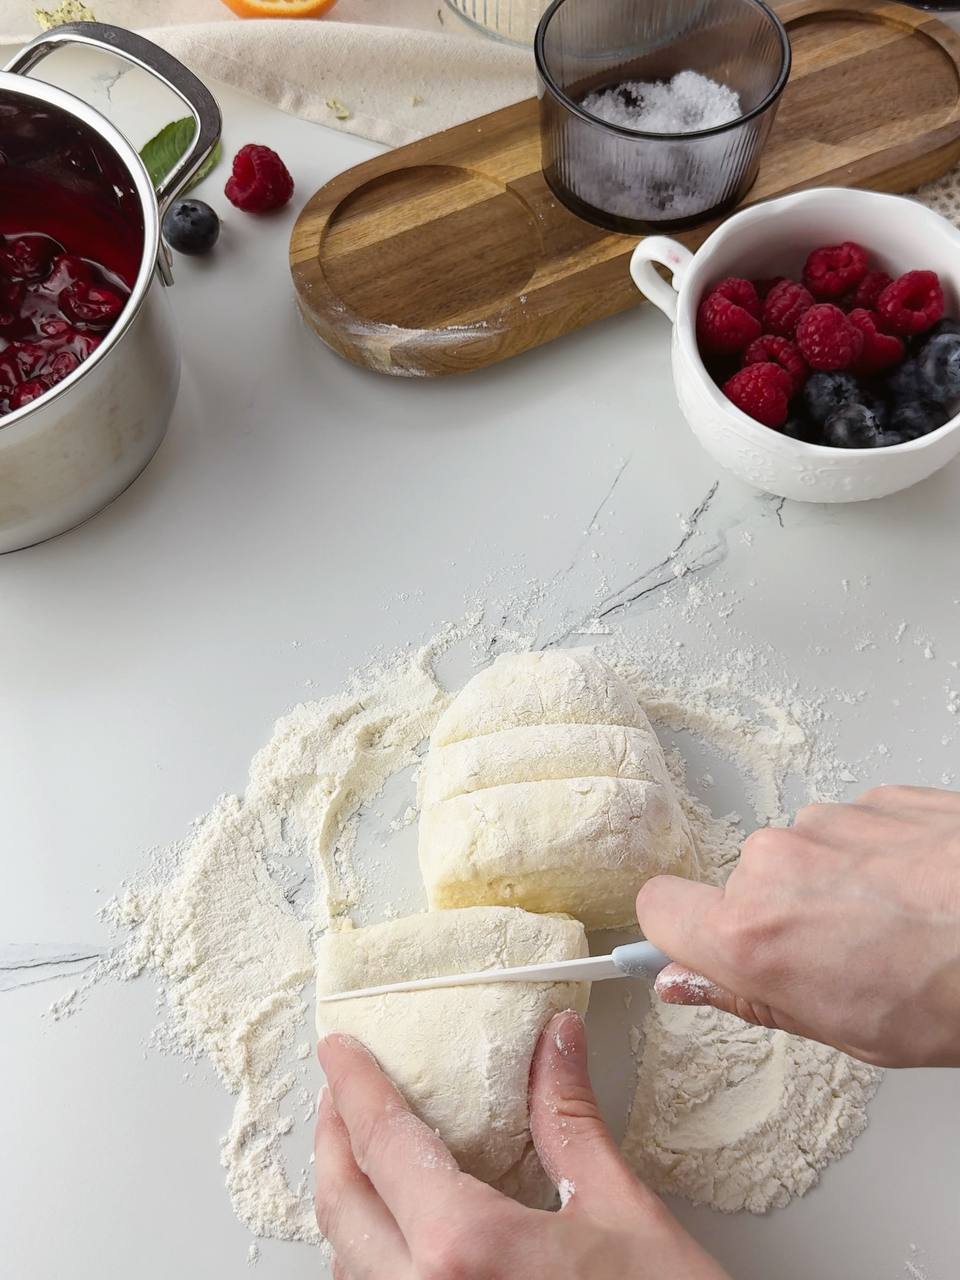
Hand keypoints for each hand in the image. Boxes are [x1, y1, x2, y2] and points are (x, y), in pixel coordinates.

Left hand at [315, 1014, 729, 1279]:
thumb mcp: (620, 1212)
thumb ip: (569, 1119)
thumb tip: (555, 1041)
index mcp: (462, 1251)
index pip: (385, 1143)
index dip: (355, 1086)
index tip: (339, 1050)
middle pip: (341, 1203)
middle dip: (334, 1138)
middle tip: (342, 1092)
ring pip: (346, 1262)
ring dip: (348, 1199)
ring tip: (367, 1153)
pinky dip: (368, 1254)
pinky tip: (396, 1230)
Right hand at [637, 785, 959, 1067]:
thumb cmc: (955, 994)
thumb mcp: (843, 1031)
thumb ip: (748, 998)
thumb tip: (684, 982)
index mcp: (752, 935)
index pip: (657, 908)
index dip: (677, 933)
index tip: (697, 950)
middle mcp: (773, 865)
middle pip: (740, 886)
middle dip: (778, 917)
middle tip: (842, 957)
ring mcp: (826, 823)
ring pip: (799, 855)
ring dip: (832, 886)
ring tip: (895, 925)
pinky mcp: (874, 795)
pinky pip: (850, 828)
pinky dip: (875, 857)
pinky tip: (919, 892)